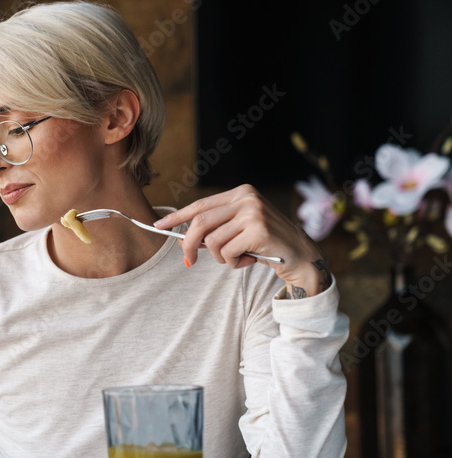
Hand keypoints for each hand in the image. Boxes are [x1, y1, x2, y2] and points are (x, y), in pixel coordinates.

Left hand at [154, 184, 331, 296]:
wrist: (300, 255)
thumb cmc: (266, 243)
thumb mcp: (239, 229)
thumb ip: (216, 228)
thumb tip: (183, 238)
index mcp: (240, 193)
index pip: (200, 205)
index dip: (177, 217)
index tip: (158, 226)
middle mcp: (247, 198)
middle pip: (200, 223)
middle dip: (189, 245)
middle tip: (189, 261)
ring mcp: (253, 213)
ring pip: (213, 242)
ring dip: (220, 258)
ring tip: (238, 257)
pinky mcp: (258, 231)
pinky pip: (227, 253)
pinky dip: (233, 263)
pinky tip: (250, 260)